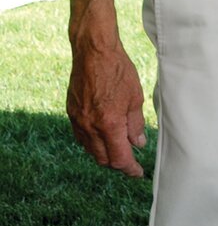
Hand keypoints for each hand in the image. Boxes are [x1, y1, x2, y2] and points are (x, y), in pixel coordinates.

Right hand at [66, 39, 146, 177]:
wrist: (93, 52)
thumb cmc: (118, 71)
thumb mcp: (135, 98)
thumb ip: (135, 124)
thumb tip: (137, 144)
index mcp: (108, 124)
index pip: (119, 158)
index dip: (129, 168)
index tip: (138, 173)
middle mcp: (90, 127)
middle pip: (102, 158)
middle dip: (117, 163)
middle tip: (131, 162)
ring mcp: (78, 120)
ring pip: (90, 149)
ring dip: (104, 154)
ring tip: (119, 150)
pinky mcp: (71, 113)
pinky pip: (81, 137)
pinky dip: (93, 143)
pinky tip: (103, 137)